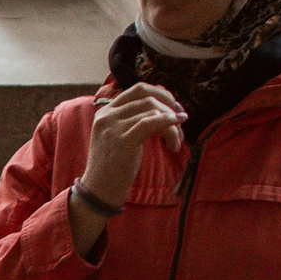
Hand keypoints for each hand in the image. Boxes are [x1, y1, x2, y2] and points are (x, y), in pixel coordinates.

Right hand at [79, 82, 186, 207]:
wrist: (99, 190)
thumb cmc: (114, 166)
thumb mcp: (120, 136)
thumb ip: (134, 119)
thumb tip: (164, 104)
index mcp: (105, 112)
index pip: (138, 89)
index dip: (162, 94)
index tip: (175, 109)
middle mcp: (107, 116)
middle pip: (147, 97)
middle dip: (170, 107)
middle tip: (181, 122)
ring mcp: (112, 127)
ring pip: (152, 110)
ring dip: (172, 124)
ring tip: (176, 141)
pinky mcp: (122, 140)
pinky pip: (150, 123)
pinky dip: (168, 127)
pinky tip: (175, 140)